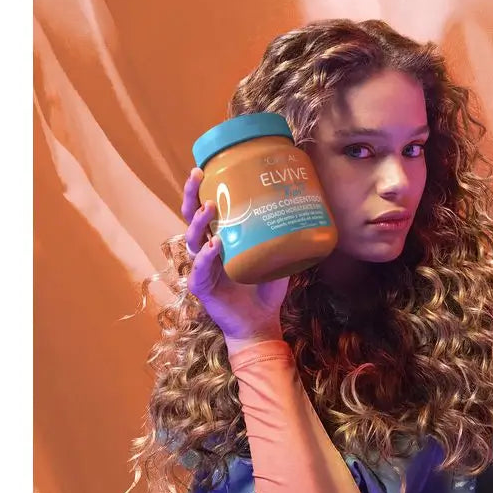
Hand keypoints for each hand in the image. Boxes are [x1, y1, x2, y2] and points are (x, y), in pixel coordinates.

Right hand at [182, 167, 288, 341]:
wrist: (261, 322)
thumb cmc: (266, 290)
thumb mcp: (277, 258)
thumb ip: (283, 238)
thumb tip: (302, 211)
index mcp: (221, 240)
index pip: (206, 212)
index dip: (201, 192)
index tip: (204, 169)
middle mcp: (207, 251)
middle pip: (191, 219)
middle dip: (192, 197)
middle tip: (197, 177)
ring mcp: (202, 268)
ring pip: (192, 241)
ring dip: (200, 223)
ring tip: (210, 209)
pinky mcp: (202, 287)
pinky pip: (200, 269)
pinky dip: (207, 257)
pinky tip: (215, 245)